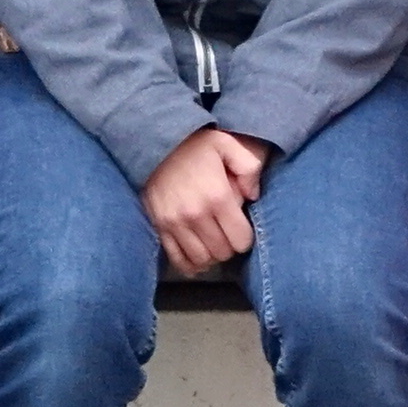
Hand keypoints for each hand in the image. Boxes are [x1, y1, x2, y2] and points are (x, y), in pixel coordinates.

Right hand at [142, 126, 264, 272]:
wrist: (154, 142)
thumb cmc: (195, 145)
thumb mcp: (228, 144)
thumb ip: (249, 168)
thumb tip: (253, 196)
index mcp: (217, 196)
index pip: (241, 240)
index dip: (245, 237)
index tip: (241, 227)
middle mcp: (196, 214)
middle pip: (222, 252)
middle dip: (229, 246)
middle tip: (227, 233)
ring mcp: (175, 223)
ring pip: (201, 260)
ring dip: (211, 255)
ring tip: (213, 242)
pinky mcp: (159, 227)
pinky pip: (177, 260)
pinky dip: (190, 264)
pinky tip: (197, 255)